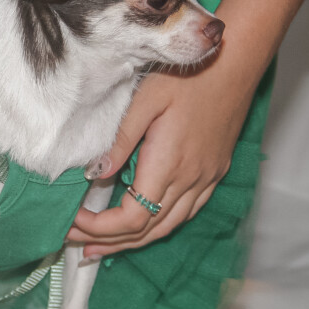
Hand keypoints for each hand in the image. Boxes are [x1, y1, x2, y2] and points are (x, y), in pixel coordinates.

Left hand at [67, 51, 258, 259]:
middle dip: (108, 241)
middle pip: (147, 230)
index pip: (132, 218)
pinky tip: (142, 225)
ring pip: (167, 226)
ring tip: (101, 247)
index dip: (99, 228)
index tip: (72, 220)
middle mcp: (191, 179)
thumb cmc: (189, 74)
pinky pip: (186, 212)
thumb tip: (96, 175)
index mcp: (169, 164)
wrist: (235, 61)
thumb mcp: (145, 101)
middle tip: (75, 243)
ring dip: (133, 241)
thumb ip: (120, 141)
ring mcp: (206, 178)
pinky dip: (159, 226)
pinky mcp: (214, 171)